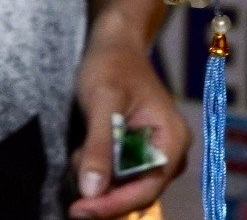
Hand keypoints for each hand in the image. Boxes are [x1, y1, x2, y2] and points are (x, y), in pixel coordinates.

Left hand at [67, 18, 189, 217]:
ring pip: (123, 187)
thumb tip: (92, 191)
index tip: (80, 211)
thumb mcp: (103, 102)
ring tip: (78, 151)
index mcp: (172, 140)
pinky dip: (97, 169)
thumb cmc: (112, 65)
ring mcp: (154, 155)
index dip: (113, 204)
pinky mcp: (138, 154)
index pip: (147, 189)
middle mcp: (170, 153)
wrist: (114, 44)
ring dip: (97, 178)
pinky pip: (118, 176)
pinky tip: (83, 150)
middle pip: (136, 193)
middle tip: (73, 175)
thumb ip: (100, 146)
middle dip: (102, 191)